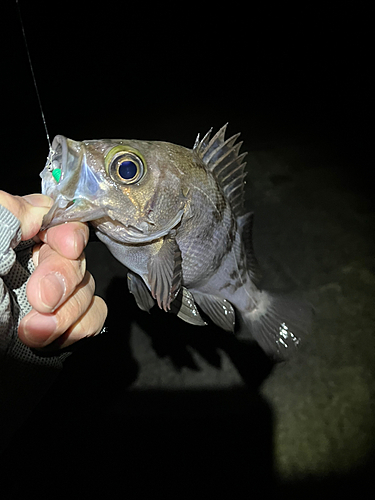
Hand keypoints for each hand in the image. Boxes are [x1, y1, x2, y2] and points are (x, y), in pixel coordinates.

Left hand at [0, 191, 106, 348]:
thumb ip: (4, 211)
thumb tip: (39, 210)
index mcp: (8, 238)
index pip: (56, 221)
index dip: (68, 232)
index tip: (64, 246)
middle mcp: (30, 265)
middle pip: (75, 255)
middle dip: (63, 277)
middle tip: (39, 300)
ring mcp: (48, 298)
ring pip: (86, 287)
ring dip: (67, 311)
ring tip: (33, 332)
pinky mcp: (60, 327)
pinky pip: (93, 315)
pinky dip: (82, 325)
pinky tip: (55, 337)